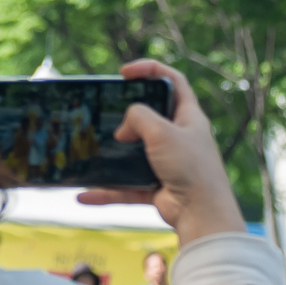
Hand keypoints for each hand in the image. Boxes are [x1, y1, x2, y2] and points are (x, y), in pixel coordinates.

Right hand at [78, 58, 247, 242]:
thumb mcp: (162, 131)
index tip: (125, 72)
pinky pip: (127, 187)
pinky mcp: (157, 187)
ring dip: (113, 153)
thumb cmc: (190, 168)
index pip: (173, 81)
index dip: (151, 70)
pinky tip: (84, 195)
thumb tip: (123, 129)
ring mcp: (168, 163)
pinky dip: (107, 191)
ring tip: (90, 148)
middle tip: (105, 110)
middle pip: (151, 117)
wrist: (201, 214)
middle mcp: (180, 138)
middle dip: (127, 113)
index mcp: (189, 117)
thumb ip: (138, 117)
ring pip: (134, 153)